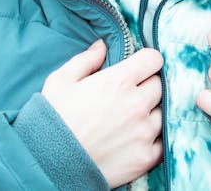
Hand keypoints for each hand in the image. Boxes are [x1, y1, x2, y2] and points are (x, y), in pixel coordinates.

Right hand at [41, 40, 163, 186]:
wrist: (48, 165)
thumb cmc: (52, 120)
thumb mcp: (61, 81)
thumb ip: (86, 60)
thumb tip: (102, 46)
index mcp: (118, 81)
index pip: (154, 60)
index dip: (146, 61)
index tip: (139, 67)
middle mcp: (136, 104)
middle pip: (159, 85)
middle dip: (147, 85)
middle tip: (130, 94)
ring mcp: (144, 132)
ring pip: (162, 112)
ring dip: (150, 112)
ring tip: (130, 119)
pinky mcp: (146, 157)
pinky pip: (162, 141)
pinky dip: (153, 138)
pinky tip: (136, 138)